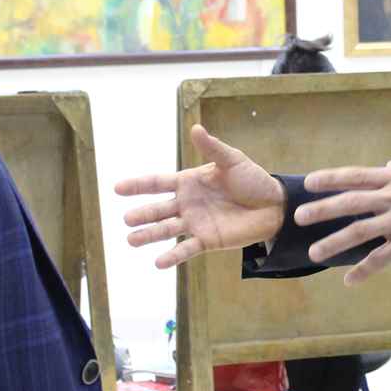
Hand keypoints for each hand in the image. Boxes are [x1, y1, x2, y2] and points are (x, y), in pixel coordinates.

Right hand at [115, 124, 284, 269]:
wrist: (273, 205)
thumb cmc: (252, 180)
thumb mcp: (232, 160)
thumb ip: (212, 148)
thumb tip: (195, 128)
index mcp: (188, 182)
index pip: (158, 183)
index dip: (138, 185)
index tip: (117, 188)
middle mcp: (187, 204)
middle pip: (159, 209)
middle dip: (143, 214)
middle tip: (126, 220)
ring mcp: (195, 223)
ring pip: (167, 230)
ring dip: (150, 236)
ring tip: (131, 241)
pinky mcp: (207, 240)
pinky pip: (186, 249)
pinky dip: (173, 256)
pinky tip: (158, 263)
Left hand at [294, 163, 390, 285]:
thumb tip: (386, 168)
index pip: (356, 176)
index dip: (331, 179)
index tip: (310, 183)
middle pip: (350, 202)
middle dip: (322, 210)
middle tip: (299, 217)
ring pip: (360, 231)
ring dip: (334, 242)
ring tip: (314, 252)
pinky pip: (382, 257)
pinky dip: (364, 269)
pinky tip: (349, 279)